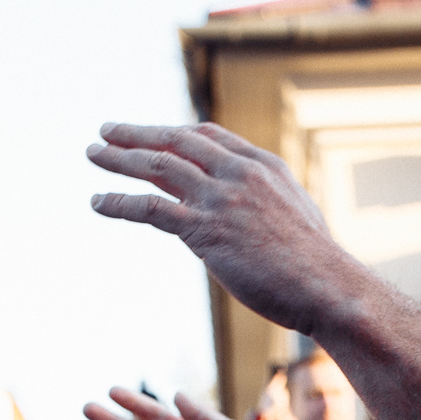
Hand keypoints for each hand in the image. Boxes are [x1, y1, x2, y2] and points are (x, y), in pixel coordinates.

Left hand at [89, 123, 354, 338]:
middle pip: (176, 142)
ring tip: (93, 155)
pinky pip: (151, 208)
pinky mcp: (205, 230)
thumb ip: (273, 203)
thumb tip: (263, 213)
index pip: (208, 136)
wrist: (327, 286)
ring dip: (119, 159)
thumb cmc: (317, 264)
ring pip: (157, 166)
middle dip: (137, 134)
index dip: (174, 133)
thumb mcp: (299, 216)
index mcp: (262, 165)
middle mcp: (238, 173)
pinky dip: (119, 202)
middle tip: (107, 131)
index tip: (154, 134)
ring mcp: (220, 199)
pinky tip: (97, 202)